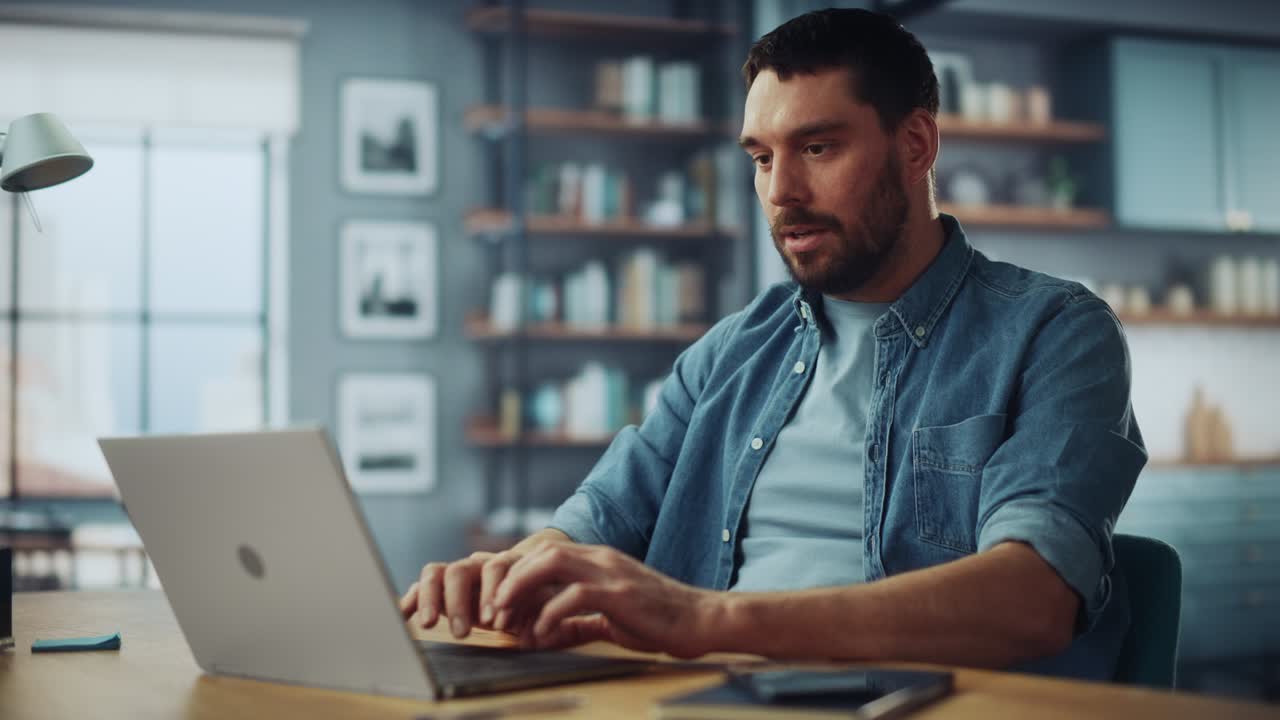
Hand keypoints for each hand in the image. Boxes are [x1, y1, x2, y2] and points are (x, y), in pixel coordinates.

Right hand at [399, 529, 572, 638]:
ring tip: (431, 624)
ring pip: (438, 572)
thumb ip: (553, 612)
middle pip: (461, 569)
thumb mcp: (553, 605)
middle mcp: (481, 565)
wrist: (539, 581)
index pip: (496, 568)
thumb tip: (554, 628)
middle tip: (461, 630)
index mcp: (509, 565)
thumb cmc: (546, 599)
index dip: (493, 593)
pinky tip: (402, 614)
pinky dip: (412, 598)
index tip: (495, 620)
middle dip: (459, 600)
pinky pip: (423, 585)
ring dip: (433, 598)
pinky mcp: (442, 588)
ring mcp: (460, 574)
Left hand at [491, 543, 721, 657]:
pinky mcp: (620, 593)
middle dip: (511, 579)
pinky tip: (542, 634)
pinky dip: (551, 613)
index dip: (517, 576)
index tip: (500, 606)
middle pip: (542, 551)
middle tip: (494, 611)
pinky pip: (575, 595)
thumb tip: (548, 634)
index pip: (546, 554)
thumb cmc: (660, 621)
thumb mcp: (612, 619)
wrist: (701, 620)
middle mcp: (602, 558)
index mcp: (599, 561)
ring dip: (522, 588)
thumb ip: (580, 622)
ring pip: (553, 562)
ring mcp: (611, 572)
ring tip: (507, 616)